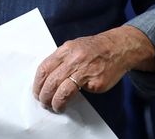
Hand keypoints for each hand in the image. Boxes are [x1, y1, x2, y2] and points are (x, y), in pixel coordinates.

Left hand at [32, 25, 154, 111]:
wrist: (117, 48)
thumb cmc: (93, 48)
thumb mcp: (73, 47)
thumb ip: (60, 59)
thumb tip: (46, 78)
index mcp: (66, 50)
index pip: (44, 68)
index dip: (37, 83)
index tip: (36, 91)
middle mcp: (74, 59)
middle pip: (52, 81)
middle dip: (45, 95)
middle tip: (44, 102)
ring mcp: (85, 71)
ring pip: (63, 91)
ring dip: (56, 102)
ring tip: (55, 106)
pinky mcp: (96, 83)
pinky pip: (81, 93)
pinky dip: (74, 99)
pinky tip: (71, 101)